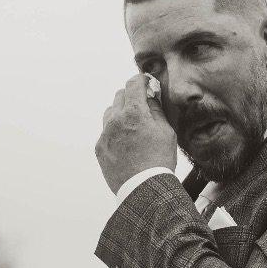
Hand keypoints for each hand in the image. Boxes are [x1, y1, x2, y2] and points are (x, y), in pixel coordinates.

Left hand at [96, 74, 176, 192]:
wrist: (143, 188)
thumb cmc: (159, 160)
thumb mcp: (166, 131)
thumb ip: (156, 110)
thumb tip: (150, 96)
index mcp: (134, 112)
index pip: (133, 84)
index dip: (141, 80)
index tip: (146, 82)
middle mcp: (115, 120)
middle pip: (120, 95)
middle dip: (131, 96)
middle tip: (142, 104)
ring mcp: (105, 134)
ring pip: (110, 112)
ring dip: (121, 112)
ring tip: (133, 124)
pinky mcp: (100, 147)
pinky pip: (106, 131)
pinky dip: (115, 131)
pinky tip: (126, 142)